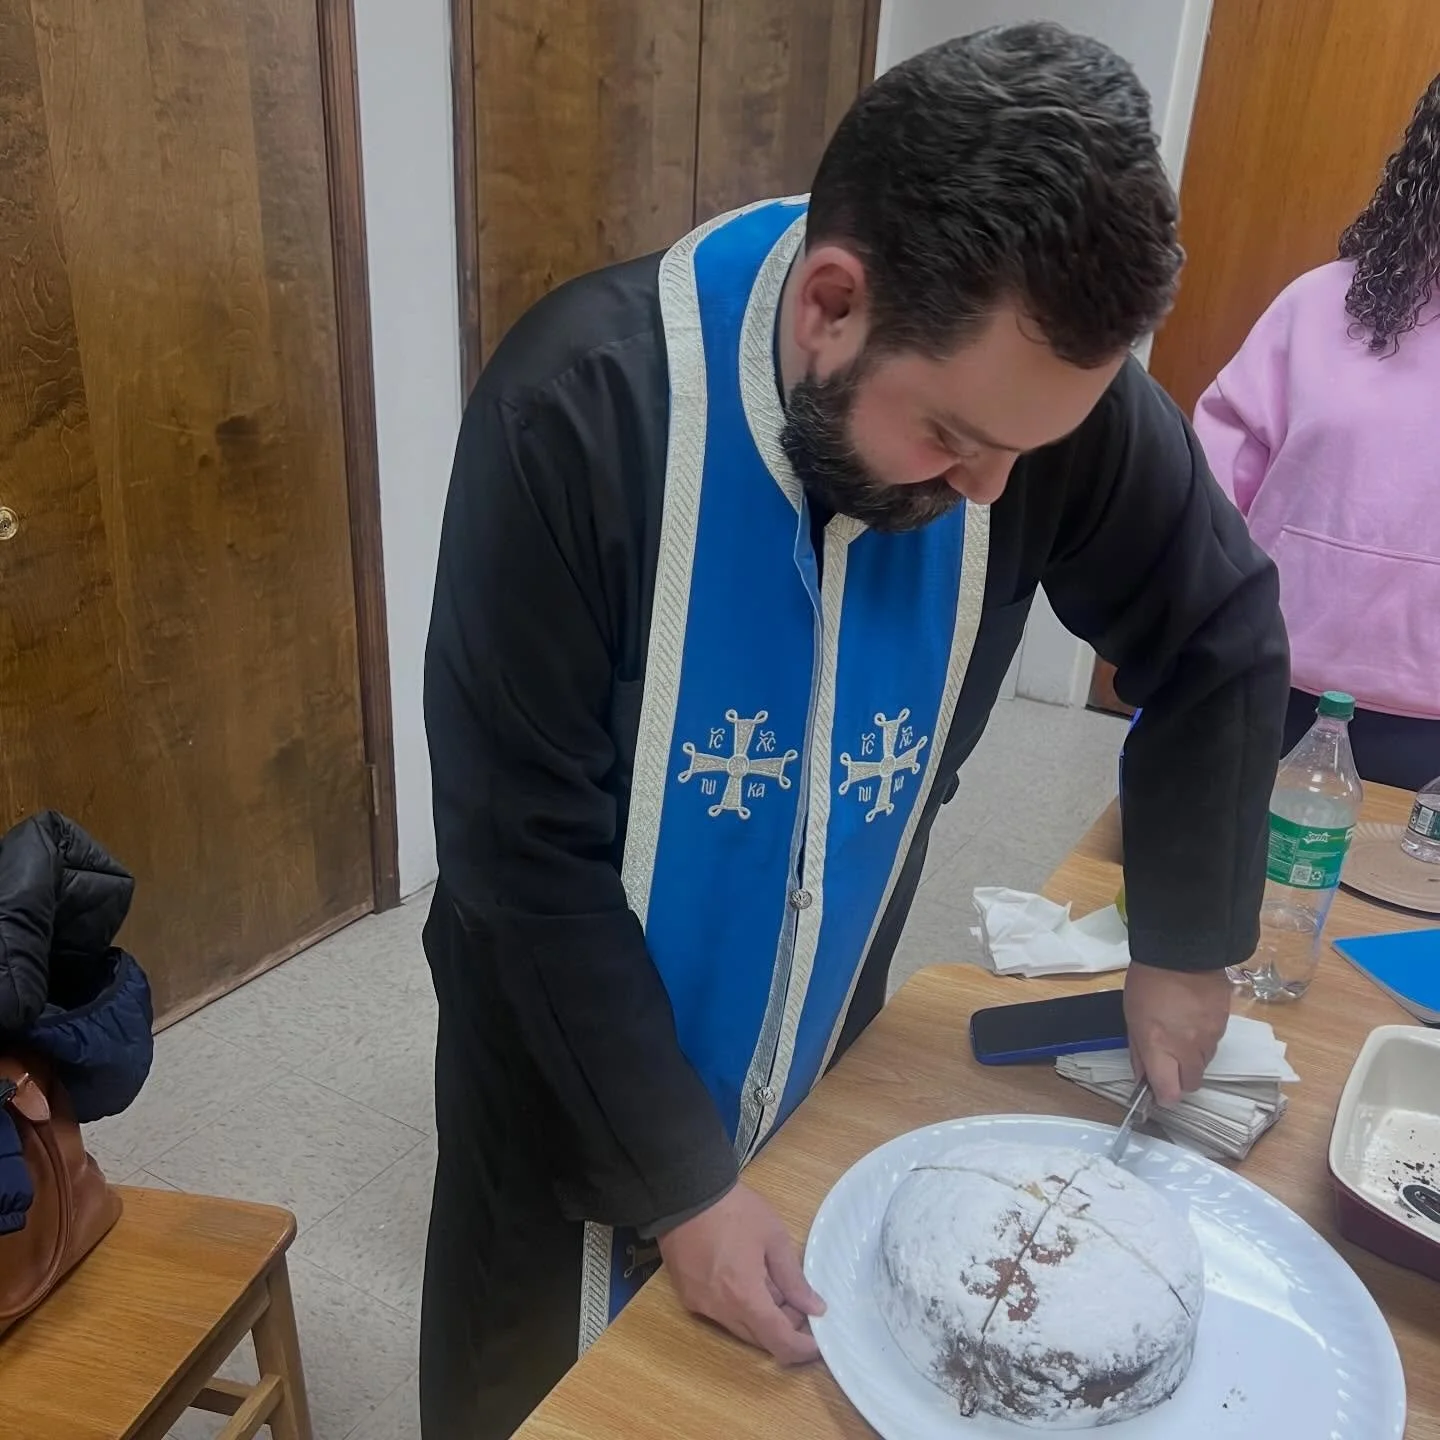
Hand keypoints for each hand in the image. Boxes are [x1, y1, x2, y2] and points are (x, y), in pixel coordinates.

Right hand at [658, 1182, 824, 1364]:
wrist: (685, 1192)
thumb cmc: (734, 1210)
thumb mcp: (773, 1237)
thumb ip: (794, 1278)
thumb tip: (814, 1307)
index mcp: (744, 1297)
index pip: (778, 1341)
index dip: (801, 1348)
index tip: (818, 1341)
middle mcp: (720, 1310)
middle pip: (758, 1339)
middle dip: (783, 1329)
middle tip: (800, 1305)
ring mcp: (700, 1305)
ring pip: (739, 1328)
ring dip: (761, 1318)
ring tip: (774, 1286)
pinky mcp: (687, 1295)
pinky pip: (720, 1314)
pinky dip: (739, 1307)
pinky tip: (746, 1279)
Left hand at [1123, 962, 1231, 1106]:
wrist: (1182, 952)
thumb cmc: (1147, 983)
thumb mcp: (1132, 1017)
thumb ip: (1138, 1051)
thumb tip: (1142, 1077)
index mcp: (1160, 1047)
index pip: (1170, 1093)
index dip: (1163, 1096)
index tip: (1157, 1089)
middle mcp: (1187, 1049)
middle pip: (1191, 1084)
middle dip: (1179, 1079)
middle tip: (1168, 1060)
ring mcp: (1209, 1038)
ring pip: (1203, 1064)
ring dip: (1191, 1058)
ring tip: (1179, 1032)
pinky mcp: (1224, 1026)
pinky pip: (1213, 1044)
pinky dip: (1203, 1040)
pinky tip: (1192, 1020)